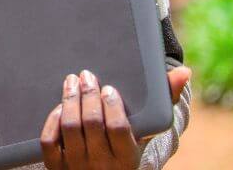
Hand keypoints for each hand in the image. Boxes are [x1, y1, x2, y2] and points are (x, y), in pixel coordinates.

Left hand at [40, 67, 190, 169]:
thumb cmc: (128, 145)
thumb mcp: (148, 132)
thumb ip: (163, 101)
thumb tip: (183, 72)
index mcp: (128, 158)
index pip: (118, 128)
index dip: (112, 105)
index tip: (109, 88)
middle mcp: (103, 165)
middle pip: (92, 124)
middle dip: (88, 95)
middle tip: (86, 76)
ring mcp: (78, 167)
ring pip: (71, 128)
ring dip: (70, 101)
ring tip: (71, 81)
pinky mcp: (57, 167)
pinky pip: (49, 142)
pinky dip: (52, 121)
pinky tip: (59, 107)